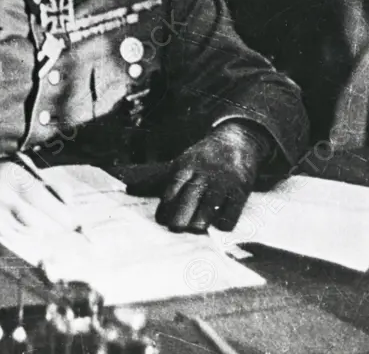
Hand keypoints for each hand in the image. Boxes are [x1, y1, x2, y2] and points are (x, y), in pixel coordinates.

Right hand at [0, 161, 82, 239]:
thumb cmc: (2, 178)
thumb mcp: (23, 172)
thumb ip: (48, 184)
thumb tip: (70, 200)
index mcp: (12, 175)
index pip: (38, 195)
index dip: (58, 208)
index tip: (75, 217)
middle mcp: (2, 194)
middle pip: (35, 216)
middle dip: (57, 223)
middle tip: (70, 226)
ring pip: (30, 228)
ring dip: (46, 228)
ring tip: (52, 225)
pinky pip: (20, 235)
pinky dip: (32, 233)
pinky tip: (33, 227)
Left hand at [131, 122, 271, 232]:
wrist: (237, 139)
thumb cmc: (201, 158)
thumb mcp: (179, 163)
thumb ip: (155, 179)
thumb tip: (128, 190)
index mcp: (186, 167)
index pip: (173, 186)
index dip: (167, 203)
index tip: (161, 220)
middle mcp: (203, 174)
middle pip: (191, 195)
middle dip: (182, 213)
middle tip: (175, 228)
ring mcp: (223, 182)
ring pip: (211, 203)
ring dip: (202, 218)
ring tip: (195, 229)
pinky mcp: (241, 189)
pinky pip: (233, 207)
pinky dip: (226, 218)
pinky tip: (220, 226)